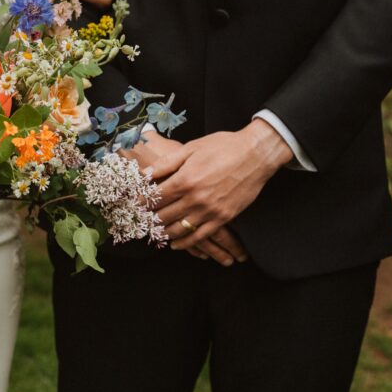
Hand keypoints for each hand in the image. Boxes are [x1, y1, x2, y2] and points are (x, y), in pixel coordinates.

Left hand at [124, 131, 248, 266]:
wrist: (256, 154)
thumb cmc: (223, 147)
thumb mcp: (192, 148)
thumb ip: (167, 163)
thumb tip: (145, 174)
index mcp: (185, 179)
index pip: (155, 198)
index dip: (142, 203)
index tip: (135, 207)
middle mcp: (195, 198)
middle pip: (163, 215)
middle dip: (149, 220)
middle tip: (140, 223)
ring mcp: (209, 211)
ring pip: (178, 229)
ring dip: (164, 233)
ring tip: (154, 232)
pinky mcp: (222, 218)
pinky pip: (199, 237)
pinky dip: (185, 243)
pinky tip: (175, 244)